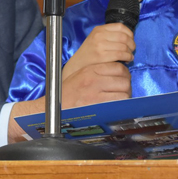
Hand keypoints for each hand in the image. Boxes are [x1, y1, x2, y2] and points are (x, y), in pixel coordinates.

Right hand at [8, 61, 131, 142]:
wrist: (51, 110)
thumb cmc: (66, 94)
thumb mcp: (80, 75)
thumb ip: (98, 73)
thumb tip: (118, 73)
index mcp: (91, 70)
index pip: (119, 68)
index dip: (124, 75)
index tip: (121, 80)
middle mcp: (94, 80)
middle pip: (124, 79)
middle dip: (126, 86)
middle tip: (122, 91)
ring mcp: (96, 94)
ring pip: (124, 92)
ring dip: (125, 97)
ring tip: (119, 100)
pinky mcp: (97, 107)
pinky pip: (118, 104)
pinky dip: (121, 106)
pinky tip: (116, 108)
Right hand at [62, 23, 135, 80]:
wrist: (77, 65)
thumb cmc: (89, 53)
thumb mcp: (96, 39)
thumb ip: (109, 36)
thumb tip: (129, 38)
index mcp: (99, 29)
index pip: (121, 27)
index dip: (129, 34)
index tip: (131, 40)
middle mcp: (99, 35)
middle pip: (124, 37)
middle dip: (131, 44)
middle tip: (132, 50)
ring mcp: (100, 45)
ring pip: (124, 46)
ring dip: (130, 52)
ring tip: (129, 57)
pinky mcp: (102, 56)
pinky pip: (121, 54)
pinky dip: (127, 57)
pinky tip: (127, 60)